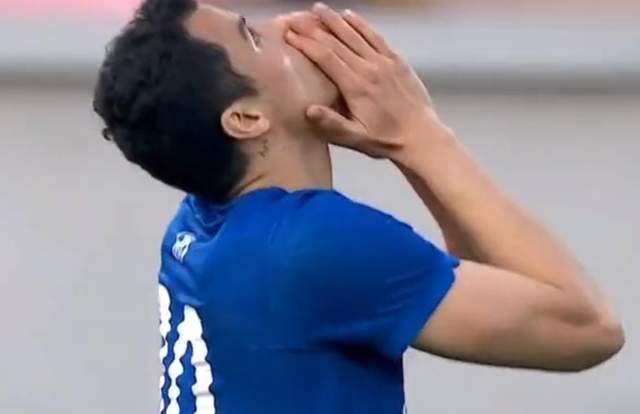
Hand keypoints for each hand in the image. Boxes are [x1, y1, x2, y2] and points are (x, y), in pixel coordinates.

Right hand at [286, 3, 448, 158]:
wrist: (421, 136)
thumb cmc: (385, 140)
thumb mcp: (356, 139)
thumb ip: (332, 125)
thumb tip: (308, 109)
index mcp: (356, 87)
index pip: (326, 58)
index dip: (306, 44)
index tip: (289, 35)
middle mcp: (369, 69)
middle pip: (337, 42)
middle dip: (314, 28)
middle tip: (295, 17)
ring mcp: (384, 62)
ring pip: (355, 35)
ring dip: (335, 20)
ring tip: (317, 8)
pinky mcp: (397, 60)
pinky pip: (376, 37)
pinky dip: (361, 24)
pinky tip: (349, 15)